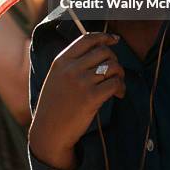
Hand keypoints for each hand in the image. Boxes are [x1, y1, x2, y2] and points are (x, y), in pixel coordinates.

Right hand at [29, 32, 124, 169]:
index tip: (114, 40)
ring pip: (112, 66)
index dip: (104, 37)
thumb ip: (72, 62)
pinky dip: (121, 87)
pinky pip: (115, 83)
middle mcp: (71, 68)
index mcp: (61, 60)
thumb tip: (98, 48)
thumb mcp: (56, 77)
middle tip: (115, 72)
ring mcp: (81, 82)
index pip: (87, 39)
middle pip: (103, 51)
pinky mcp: (91, 98)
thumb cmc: (54, 105)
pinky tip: (119, 94)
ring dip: (120, 74)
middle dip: (114, 59)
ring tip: (118, 84)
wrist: (48, 132)